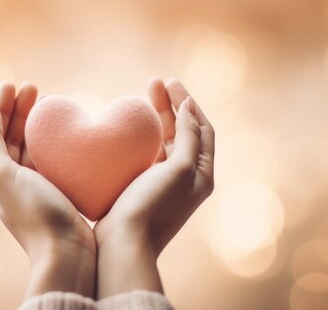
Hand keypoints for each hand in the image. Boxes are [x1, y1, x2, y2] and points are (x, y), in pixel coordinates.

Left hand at [0, 83, 95, 297]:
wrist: (66, 252)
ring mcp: (36, 187)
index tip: (13, 84)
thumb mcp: (3, 177)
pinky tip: (66, 134)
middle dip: (19, 110)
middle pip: (13, 136)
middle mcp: (12, 181)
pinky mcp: (58, 192)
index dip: (0, 107)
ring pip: (32, 146)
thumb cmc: (35, 213)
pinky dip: (55, 142)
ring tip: (48, 103)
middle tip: (34, 87)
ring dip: (36, 123)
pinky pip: (52, 159)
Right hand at [94, 78, 214, 297]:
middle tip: (154, 82)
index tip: (171, 83)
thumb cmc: (154, 205)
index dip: (189, 104)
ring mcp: (165, 182)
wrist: (124, 244)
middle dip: (171, 106)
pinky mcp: (144, 187)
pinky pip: (148, 154)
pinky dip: (143, 136)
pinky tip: (131, 127)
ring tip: (143, 95)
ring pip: (165, 141)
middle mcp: (187, 177)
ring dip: (157, 118)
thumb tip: (190, 108)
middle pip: (184, 132)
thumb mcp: (179, 168)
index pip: (202, 129)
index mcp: (202, 174)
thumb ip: (188, 137)